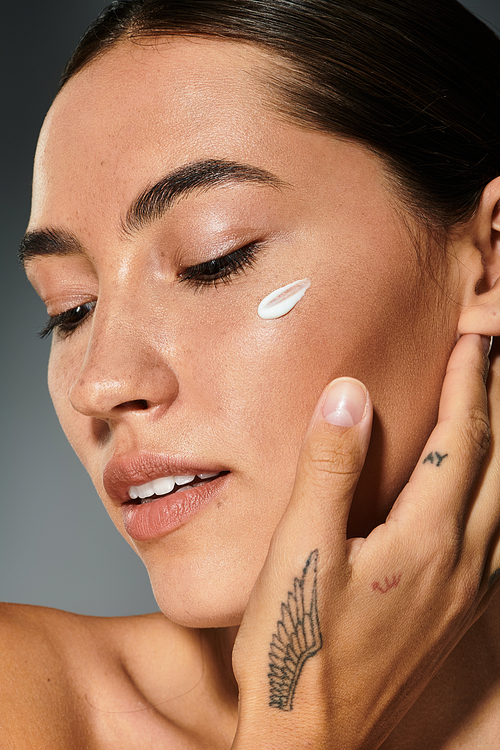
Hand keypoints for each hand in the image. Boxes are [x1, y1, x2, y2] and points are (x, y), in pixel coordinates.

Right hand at [231, 333, 499, 749]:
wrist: (311, 742)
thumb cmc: (296, 648)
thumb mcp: (299, 551)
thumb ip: (328, 468)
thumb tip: (350, 395)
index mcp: (424, 541)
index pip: (461, 441)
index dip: (468, 384)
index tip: (470, 339)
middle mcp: (460, 564)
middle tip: (497, 358)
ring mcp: (465, 595)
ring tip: (498, 414)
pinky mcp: (456, 617)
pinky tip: (491, 501)